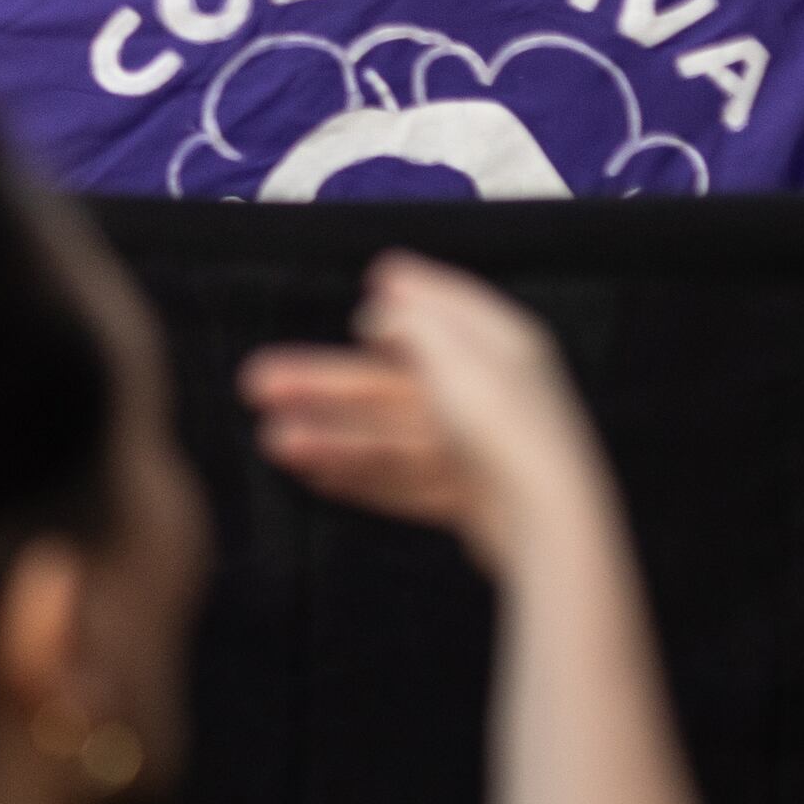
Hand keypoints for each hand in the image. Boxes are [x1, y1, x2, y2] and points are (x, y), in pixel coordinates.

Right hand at [239, 252, 617, 578]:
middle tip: (256, 382)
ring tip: (272, 441)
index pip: (451, 308)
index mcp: (499, 346)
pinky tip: (314, 475)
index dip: (412, 294)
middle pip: (392, 382)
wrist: (547, 522)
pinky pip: (404, 478)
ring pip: (389, 435)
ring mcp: (477, 449)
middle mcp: (488, 393)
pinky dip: (361, 474)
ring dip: (330, 434)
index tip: (374, 281)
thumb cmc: (501, 422)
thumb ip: (409, 320)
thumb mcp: (450, 351)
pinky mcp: (469, 497)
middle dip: (324, 381)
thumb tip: (382, 304)